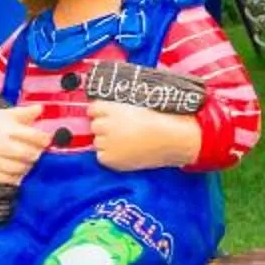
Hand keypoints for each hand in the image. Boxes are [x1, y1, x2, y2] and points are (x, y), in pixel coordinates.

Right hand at [0, 103, 53, 187]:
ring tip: (25, 159)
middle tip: (36, 150)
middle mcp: (5, 147)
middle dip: (37, 152)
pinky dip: (18, 175)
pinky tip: (16, 169)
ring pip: (23, 168)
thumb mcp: (4, 115)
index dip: (45, 139)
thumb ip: (24, 113)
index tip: (46, 139)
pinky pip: (12, 179)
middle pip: (32, 154)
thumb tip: (41, 108)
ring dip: (28, 164)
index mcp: (9, 130)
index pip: (37, 137)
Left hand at [86, 99, 204, 171]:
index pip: (93, 108)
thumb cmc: (162, 120)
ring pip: (97, 142)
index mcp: (113, 108)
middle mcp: (106, 125)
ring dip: (107, 141)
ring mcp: (106, 143)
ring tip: (126, 142)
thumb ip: (122, 106)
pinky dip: (110, 155)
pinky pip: (102, 156)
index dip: (101, 112)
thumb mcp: (141, 104)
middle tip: (120, 130)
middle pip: (94, 125)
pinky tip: (125, 152)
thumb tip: (112, 108)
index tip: (107, 115)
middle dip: (104, 127)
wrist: (172, 140)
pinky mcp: (109, 159)